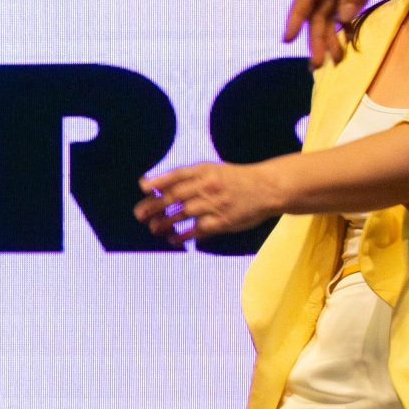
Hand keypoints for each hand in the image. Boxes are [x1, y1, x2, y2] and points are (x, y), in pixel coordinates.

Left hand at [137, 160, 282, 242]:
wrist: (269, 188)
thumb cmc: (235, 179)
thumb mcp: (214, 169)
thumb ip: (187, 176)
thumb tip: (151, 185)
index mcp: (206, 170)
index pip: (177, 175)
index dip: (158, 181)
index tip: (143, 188)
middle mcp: (209, 186)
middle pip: (175, 196)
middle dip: (154, 205)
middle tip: (138, 215)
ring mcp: (216, 204)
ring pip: (183, 214)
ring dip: (164, 223)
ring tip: (152, 229)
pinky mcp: (223, 221)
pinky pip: (197, 230)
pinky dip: (182, 235)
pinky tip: (172, 239)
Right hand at [288, 0, 408, 65]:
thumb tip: (342, 20)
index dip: (296, 18)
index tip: (288, 40)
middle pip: (317, 6)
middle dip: (316, 35)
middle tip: (319, 63)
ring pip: (330, 8)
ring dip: (331, 32)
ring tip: (335, 58)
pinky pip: (345, 3)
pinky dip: (344, 21)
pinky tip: (346, 38)